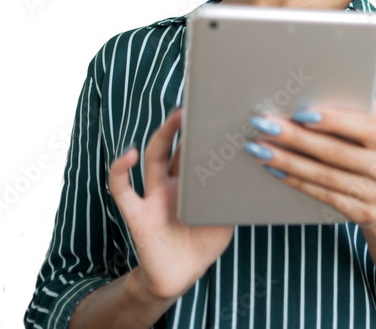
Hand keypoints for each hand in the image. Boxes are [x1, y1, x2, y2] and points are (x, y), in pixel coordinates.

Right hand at [108, 107, 233, 301]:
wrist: (181, 276)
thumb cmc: (203, 242)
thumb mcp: (225, 215)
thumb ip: (233, 193)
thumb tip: (255, 166)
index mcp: (191, 181)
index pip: (195, 146)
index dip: (201, 127)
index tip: (216, 104)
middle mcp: (170, 182)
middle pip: (174, 144)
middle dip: (184, 123)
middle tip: (199, 101)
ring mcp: (152, 196)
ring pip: (153, 157)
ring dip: (163, 135)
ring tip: (176, 116)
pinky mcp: (137, 214)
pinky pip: (122, 189)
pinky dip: (120, 170)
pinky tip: (128, 155)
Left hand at [246, 98, 375, 229]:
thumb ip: (358, 116)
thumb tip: (329, 86)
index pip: (364, 128)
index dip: (333, 120)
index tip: (299, 112)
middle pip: (335, 152)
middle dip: (295, 137)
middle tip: (263, 124)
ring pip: (323, 175)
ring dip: (286, 160)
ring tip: (258, 147)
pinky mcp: (360, 215)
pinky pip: (321, 194)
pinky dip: (295, 180)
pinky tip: (274, 169)